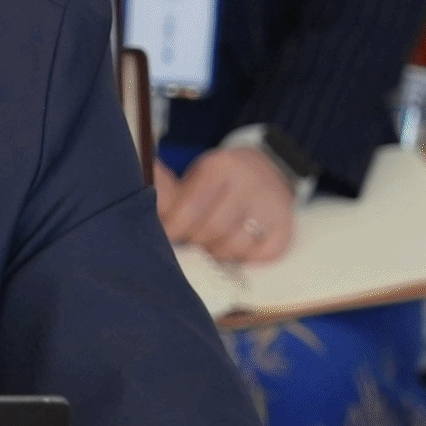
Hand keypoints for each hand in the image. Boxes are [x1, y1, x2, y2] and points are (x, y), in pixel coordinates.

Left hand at [155, 147, 296, 264]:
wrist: (266, 171)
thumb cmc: (218, 183)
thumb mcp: (193, 178)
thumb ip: (165, 189)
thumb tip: (140, 181)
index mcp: (220, 167)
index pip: (187, 211)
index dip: (172, 229)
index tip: (168, 233)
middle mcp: (250, 184)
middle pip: (210, 231)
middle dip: (194, 241)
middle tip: (190, 240)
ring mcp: (271, 207)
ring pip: (234, 247)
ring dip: (217, 252)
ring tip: (211, 244)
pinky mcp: (285, 228)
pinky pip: (260, 257)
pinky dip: (244, 258)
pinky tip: (235, 248)